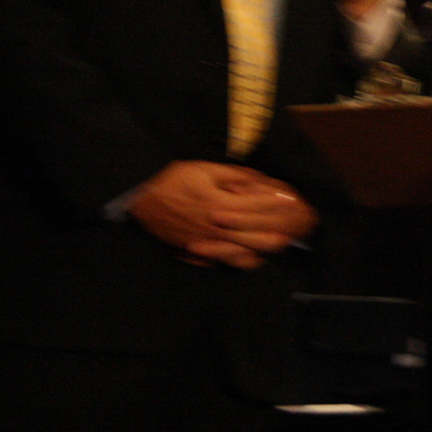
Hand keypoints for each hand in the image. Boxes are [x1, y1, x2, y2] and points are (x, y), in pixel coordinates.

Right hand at [128, 160, 316, 269]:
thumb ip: (235, 176)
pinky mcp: (193, 251)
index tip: (292, 200)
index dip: (276, 203)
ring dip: (260, 251)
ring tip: (275, 246)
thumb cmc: (172, 179)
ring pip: (240, 255)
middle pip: (255, 237)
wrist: (138, 196)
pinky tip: (248, 256)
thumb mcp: (204, 170)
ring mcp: (204, 244)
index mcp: (219, 206)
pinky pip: (221, 261)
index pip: (257, 207)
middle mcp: (215, 229)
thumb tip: (259, 178)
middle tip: (293, 231)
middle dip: (277, 234)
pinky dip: (237, 260)